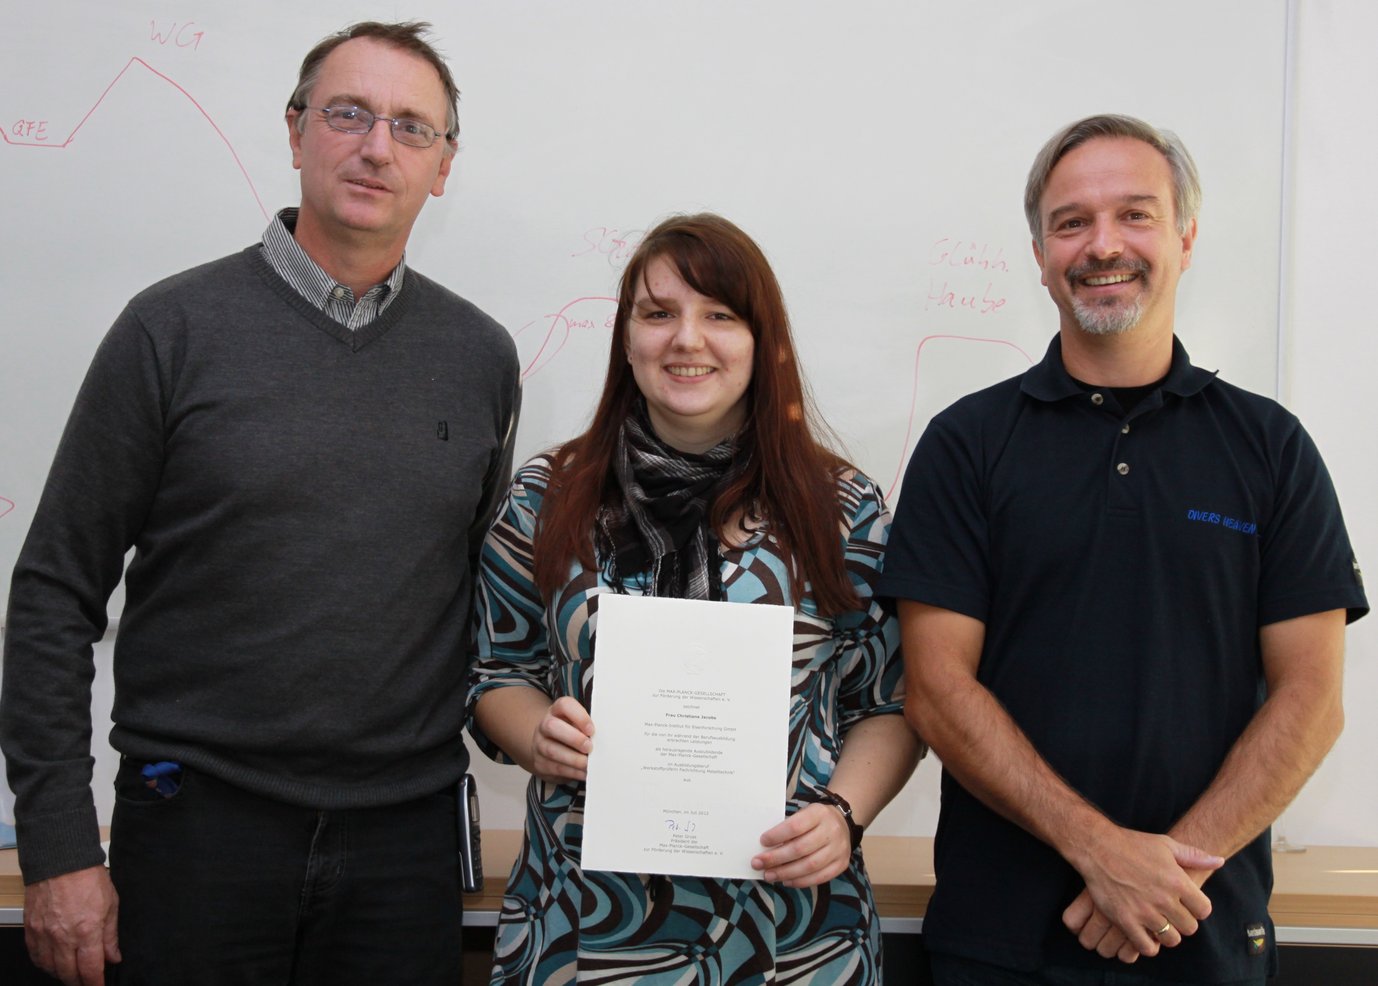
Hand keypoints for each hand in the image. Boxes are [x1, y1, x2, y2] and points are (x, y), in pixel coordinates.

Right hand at [24, 866, 120, 985]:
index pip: (91, 969)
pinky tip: (52, 962)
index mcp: (87, 931)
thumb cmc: (88, 878)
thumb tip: (114, 956)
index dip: (95, 983)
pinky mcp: (31, 929)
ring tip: (71, 973)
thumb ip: (110, 935)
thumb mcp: (111, 905)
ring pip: (50, 968)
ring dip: (62, 974)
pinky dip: (44, 964)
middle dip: (79, 982)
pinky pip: (36, 956)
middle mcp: (63, 937)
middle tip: (86, 981)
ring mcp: (44, 935)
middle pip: (68, 974)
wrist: (61, 861)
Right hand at [529, 695, 594, 781]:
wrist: (547, 749)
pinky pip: (555, 768)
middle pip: (552, 726)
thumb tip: (606, 737)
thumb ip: (588, 727)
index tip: (592, 730)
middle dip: (573, 738)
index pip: (564, 705)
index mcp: (557, 711)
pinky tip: (583, 773)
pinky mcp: (540, 763)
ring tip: (588, 764)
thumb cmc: (570, 733)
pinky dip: (572, 772)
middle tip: (589, 748)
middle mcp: (545, 725)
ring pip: (552, 750)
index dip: (579, 716)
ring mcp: (539, 744)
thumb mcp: (577, 725)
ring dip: (573, 759)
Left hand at [751, 802, 852, 887]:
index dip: (777, 835)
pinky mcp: (841, 864)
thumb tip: (765, 848)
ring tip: (769, 875)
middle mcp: (831, 831)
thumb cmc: (815, 820)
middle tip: (758, 863)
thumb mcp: (804, 814)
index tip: (762, 841)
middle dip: (776, 858)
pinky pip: (820, 877)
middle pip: (800, 849)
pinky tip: (786, 880)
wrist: (843, 823)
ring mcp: (838, 849)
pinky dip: (800, 881)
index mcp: (819, 813)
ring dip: (786, 873)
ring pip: (810, 866)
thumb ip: (788, 828)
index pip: (795, 826)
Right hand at [1063, 835, 1221, 960]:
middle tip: (1172, 916)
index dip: (1197, 909)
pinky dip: (1148, 945)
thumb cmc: (1132, 844)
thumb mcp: (1166, 844)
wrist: (1098, 847)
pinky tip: (1144, 934)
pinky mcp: (1125, 920)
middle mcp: (1164, 898)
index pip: (1204, 910)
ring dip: (1167, 934)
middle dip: (1183, 923)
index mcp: (1177, 881)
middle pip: (1189, 927)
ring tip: (1159, 925)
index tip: (1187, 906)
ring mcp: (1144, 911)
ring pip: (1170, 939)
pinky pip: (1146, 947)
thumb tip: (1219, 861)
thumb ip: (1194, 855)